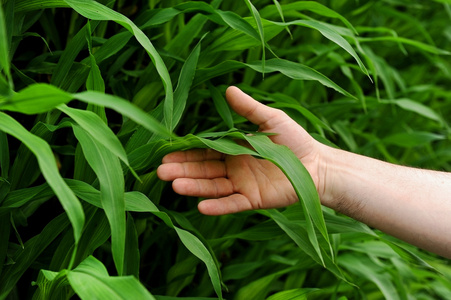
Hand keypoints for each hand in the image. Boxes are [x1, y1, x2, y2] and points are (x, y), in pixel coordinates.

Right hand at [157, 86, 324, 214]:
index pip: (204, 151)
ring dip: (194, 187)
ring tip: (173, 185)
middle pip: (203, 170)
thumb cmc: (296, 140)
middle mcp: (234, 168)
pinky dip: (217, 206)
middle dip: (182, 170)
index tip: (165, 151)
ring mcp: (242, 185)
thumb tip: (228, 88)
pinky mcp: (253, 200)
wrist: (318, 164)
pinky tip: (200, 207)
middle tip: (160, 170)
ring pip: (213, 187)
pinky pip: (232, 204)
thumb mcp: (271, 119)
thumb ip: (249, 108)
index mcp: (234, 149)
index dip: (186, 152)